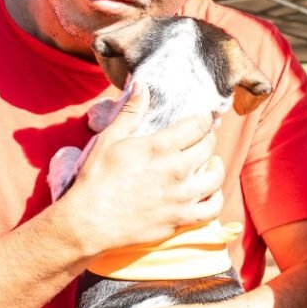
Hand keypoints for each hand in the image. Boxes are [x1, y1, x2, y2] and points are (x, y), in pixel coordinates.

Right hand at [60, 83, 225, 256]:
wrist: (89, 222)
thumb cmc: (96, 179)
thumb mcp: (109, 139)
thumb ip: (130, 112)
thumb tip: (141, 84)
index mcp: (160, 147)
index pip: (198, 125)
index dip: (204, 118)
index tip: (203, 118)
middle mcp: (177, 170)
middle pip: (209, 146)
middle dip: (208, 138)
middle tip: (202, 138)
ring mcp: (182, 197)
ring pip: (216, 176)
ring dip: (215, 166)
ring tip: (208, 163)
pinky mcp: (181, 219)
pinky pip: (213, 208)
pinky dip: (216, 198)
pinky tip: (209, 192)